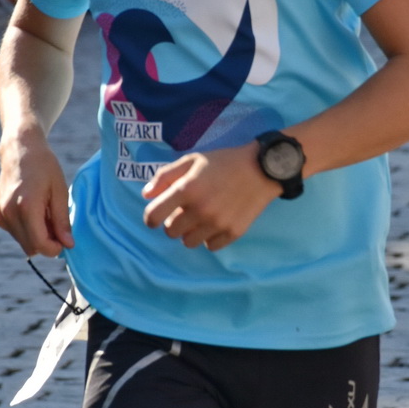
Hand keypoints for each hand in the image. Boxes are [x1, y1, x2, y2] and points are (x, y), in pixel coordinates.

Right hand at [0, 130, 73, 256]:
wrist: (20, 150)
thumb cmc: (44, 167)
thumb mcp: (60, 192)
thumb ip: (62, 221)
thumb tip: (68, 245)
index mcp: (26, 207)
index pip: (40, 244)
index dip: (56, 248)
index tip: (66, 240)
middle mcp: (9, 213)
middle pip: (32, 247)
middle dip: (48, 242)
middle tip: (57, 224)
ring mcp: (1, 215)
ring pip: (24, 243)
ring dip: (38, 236)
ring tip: (45, 213)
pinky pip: (17, 235)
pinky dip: (28, 230)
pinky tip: (34, 212)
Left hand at [142, 144, 279, 251]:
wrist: (262, 168)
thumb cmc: (223, 162)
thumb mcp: (192, 161)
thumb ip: (165, 176)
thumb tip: (146, 195)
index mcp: (186, 189)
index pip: (154, 216)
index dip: (150, 218)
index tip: (155, 217)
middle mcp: (200, 209)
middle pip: (171, 232)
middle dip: (173, 222)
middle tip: (185, 211)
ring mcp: (217, 223)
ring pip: (189, 242)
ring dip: (190, 232)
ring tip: (201, 218)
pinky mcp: (233, 232)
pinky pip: (210, 246)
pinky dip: (209, 238)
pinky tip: (216, 223)